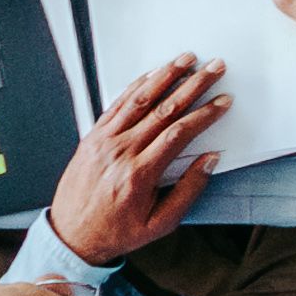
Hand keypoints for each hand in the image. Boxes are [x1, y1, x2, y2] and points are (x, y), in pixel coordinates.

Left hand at [44, 51, 230, 264]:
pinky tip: (152, 74)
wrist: (71, 236)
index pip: (178, 133)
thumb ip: (188, 190)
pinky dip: (136, 86)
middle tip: (214, 69)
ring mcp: (104, 142)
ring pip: (139, 100)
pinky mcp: (92, 137)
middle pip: (163, 110)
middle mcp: (120, 152)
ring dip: (166, 76)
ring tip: (186, 59)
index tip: (223, 102)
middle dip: (193, 86)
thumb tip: (210, 159)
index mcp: (139, 175)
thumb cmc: (117, 232)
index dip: (204, 114)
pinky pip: (116, 105)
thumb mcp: (160, 224)